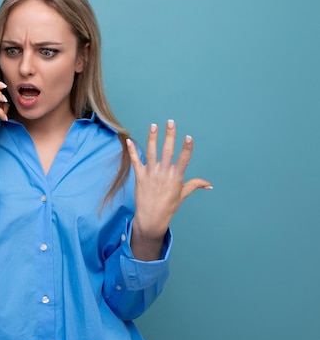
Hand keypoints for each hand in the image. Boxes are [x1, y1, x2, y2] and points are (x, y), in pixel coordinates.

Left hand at [126, 120, 211, 259]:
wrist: (151, 217)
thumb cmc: (169, 206)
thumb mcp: (183, 194)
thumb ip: (195, 185)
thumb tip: (210, 185)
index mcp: (176, 177)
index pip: (183, 159)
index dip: (186, 148)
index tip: (188, 137)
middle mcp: (164, 173)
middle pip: (168, 151)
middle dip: (169, 136)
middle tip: (170, 122)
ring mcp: (151, 174)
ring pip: (151, 153)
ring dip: (152, 138)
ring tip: (154, 125)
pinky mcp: (140, 176)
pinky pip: (135, 161)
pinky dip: (132, 151)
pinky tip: (129, 140)